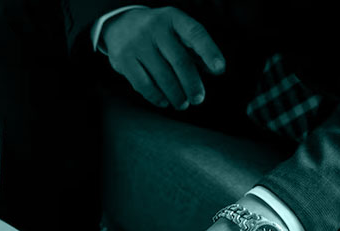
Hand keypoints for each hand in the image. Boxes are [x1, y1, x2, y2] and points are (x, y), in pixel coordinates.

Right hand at [102, 7, 225, 109]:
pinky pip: (144, 84)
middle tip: (198, 99)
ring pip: (162, 76)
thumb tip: (214, 70)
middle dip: (192, 84)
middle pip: (180, 61)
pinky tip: (164, 101)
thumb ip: (194, 48)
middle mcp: (155, 28)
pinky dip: (156, 97)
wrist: (119, 26)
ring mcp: (137, 43)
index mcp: (173, 18)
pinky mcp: (123, 60)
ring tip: (182, 103)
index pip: (195, 34)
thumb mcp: (175, 31)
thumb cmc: (157, 33)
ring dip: (176, 95)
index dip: (209, 52)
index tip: (220, 70)